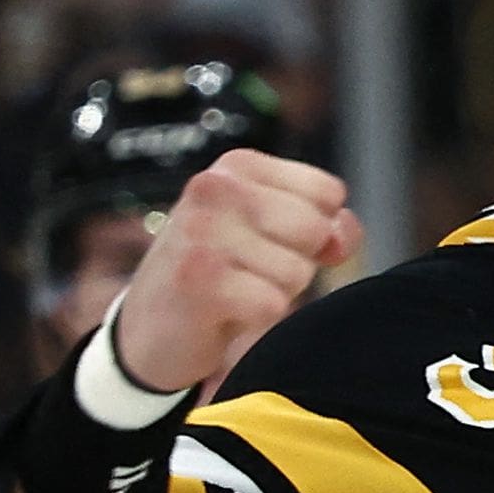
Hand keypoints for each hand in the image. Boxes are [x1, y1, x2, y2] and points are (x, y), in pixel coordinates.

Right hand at [112, 151, 362, 394]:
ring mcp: (201, 231)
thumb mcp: (271, 234)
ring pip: (297, 271)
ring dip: (275, 292)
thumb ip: (323, 226)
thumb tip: (342, 232)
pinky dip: (259, 317)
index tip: (274, 243)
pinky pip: (274, 304)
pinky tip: (224, 311)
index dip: (318, 230)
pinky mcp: (197, 279)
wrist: (151, 327)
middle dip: (297, 262)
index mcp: (237, 165)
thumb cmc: (219, 273)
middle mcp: (214, 188)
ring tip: (235, 290)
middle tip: (250, 272)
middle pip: (315, 230)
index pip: (328, 193)